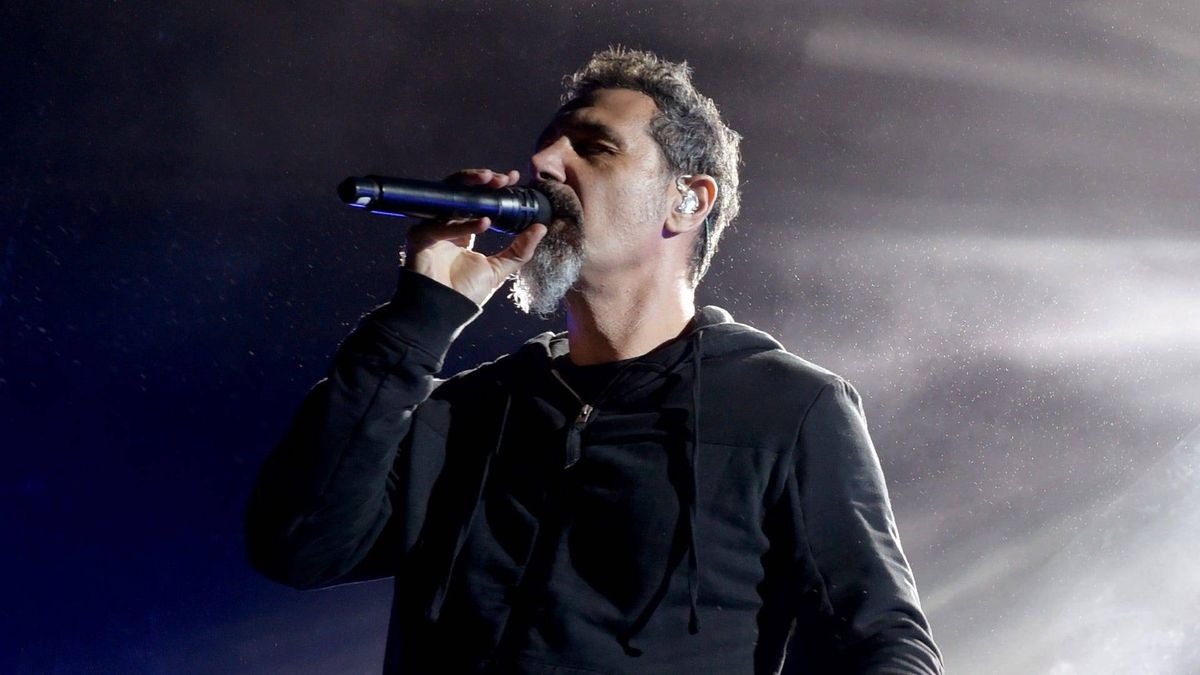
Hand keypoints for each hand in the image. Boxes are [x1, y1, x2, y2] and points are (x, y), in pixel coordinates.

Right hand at [404, 168, 547, 306]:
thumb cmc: (465, 294)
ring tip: (492, 182)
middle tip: (502, 178)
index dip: (492, 187)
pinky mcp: (419, 239)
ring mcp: (430, 229)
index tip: (512, 179)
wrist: (444, 314)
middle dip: (481, 180)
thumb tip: (541, 228)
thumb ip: (519, 250)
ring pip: (446, 198)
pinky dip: (463, 224)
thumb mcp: (499, 269)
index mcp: (461, 229)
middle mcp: (444, 224)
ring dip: (469, 187)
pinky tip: (484, 223)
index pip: (475, 199)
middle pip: (459, 192)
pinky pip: (441, 226)